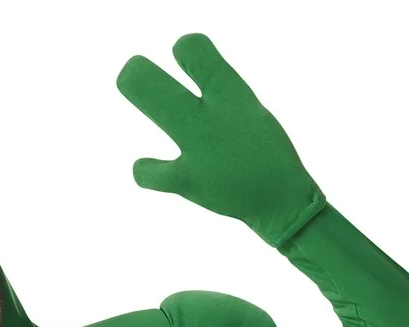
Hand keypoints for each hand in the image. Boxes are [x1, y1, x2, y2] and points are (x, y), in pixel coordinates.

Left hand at [115, 33, 326, 247]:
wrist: (279, 197)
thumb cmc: (259, 148)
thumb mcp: (243, 106)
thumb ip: (215, 89)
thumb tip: (187, 74)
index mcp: (232, 92)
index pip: (195, 50)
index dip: (184, 48)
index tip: (182, 54)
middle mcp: (213, 115)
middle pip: (158, 82)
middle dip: (137, 73)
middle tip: (132, 71)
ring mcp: (198, 149)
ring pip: (158, 104)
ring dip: (137, 87)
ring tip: (128, 80)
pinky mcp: (188, 183)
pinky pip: (151, 174)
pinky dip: (145, 170)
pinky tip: (144, 167)